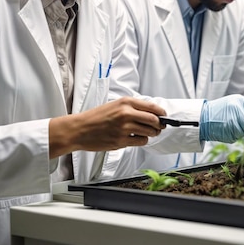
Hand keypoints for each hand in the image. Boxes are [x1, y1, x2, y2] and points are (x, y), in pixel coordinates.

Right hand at [49, 97, 164, 158]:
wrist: (79, 129)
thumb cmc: (95, 117)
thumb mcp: (115, 105)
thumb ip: (132, 107)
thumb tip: (151, 112)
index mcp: (125, 102)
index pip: (152, 107)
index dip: (162, 113)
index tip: (164, 116)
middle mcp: (126, 114)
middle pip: (154, 120)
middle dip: (159, 125)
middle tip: (159, 127)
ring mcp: (124, 128)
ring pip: (149, 132)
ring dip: (151, 134)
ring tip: (146, 133)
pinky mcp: (121, 141)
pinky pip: (140, 141)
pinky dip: (141, 141)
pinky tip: (135, 138)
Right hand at [200, 95, 243, 142]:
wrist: (204, 118)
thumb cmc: (223, 108)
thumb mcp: (237, 101)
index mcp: (240, 103)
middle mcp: (236, 114)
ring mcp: (232, 126)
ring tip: (239, 125)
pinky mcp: (229, 136)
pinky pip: (240, 138)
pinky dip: (239, 135)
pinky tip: (232, 129)